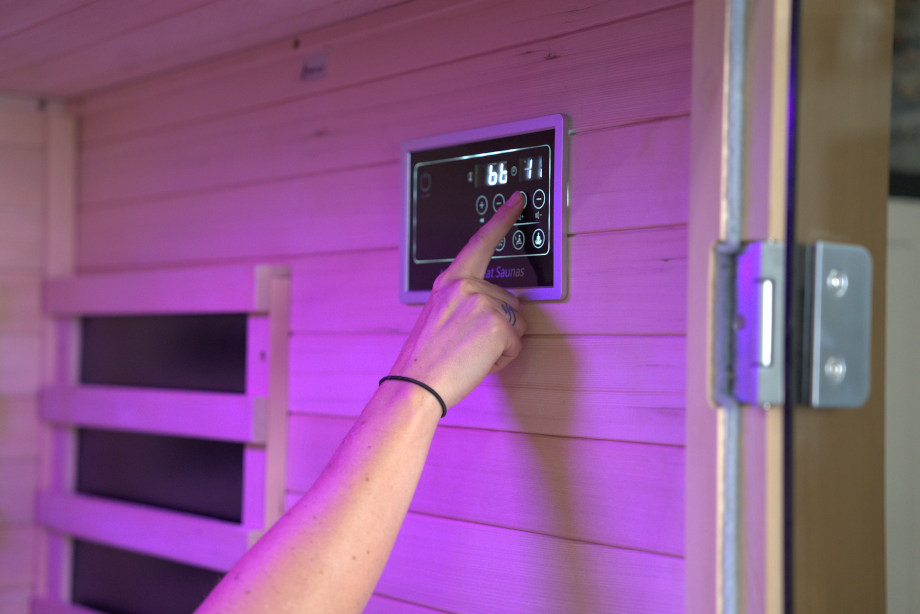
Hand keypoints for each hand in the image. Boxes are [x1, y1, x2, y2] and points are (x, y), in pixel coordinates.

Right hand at [387, 191, 527, 407]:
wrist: (415, 384)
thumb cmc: (426, 359)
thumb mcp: (439, 316)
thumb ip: (465, 301)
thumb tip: (497, 306)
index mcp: (451, 282)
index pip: (480, 243)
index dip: (502, 219)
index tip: (517, 200)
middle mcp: (467, 286)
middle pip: (510, 301)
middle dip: (499, 327)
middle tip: (466, 345)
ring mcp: (484, 302)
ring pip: (517, 324)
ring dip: (501, 345)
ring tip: (469, 354)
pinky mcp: (497, 324)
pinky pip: (517, 344)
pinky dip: (502, 359)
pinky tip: (477, 362)